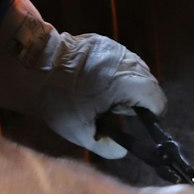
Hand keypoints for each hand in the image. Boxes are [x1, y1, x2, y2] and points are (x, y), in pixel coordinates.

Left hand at [0, 0, 167, 157]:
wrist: (35, 68)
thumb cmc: (59, 101)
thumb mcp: (81, 133)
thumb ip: (107, 147)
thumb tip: (122, 151)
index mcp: (129, 84)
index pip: (158, 102)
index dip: (149, 116)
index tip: (131, 121)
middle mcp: (130, 62)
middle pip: (150, 85)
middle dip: (136, 100)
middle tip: (111, 109)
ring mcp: (118, 49)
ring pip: (136, 71)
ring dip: (126, 84)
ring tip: (101, 94)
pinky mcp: (105, 42)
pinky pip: (120, 60)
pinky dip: (113, 71)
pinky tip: (93, 79)